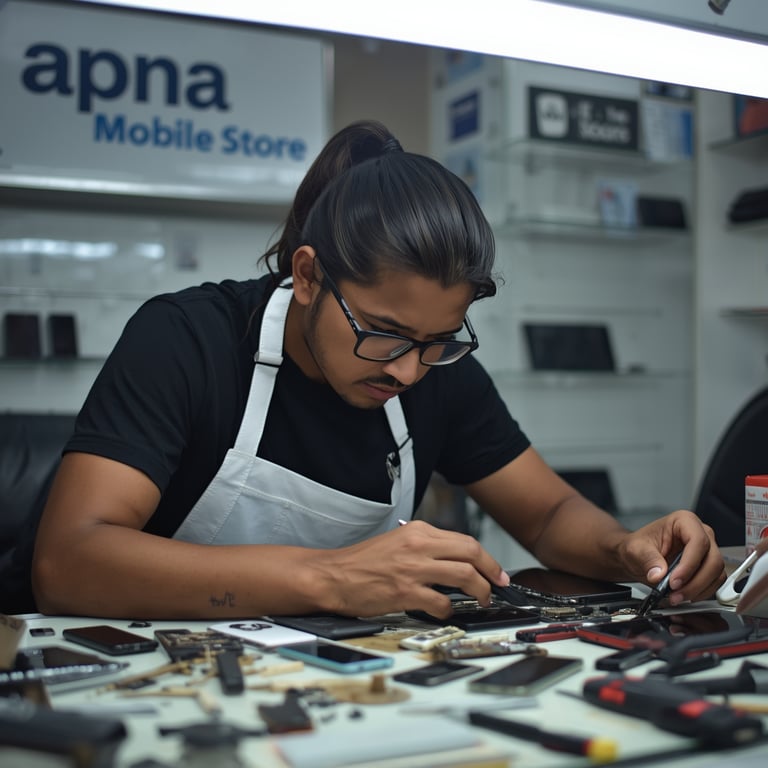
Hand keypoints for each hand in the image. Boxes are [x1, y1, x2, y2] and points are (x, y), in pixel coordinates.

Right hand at [311, 520, 510, 617]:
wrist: (334, 575)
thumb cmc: (362, 562)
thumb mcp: (398, 541)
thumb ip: (427, 547)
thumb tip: (457, 561)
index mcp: (418, 531)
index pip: (465, 540)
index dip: (487, 558)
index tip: (496, 571)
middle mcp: (419, 545)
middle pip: (471, 553)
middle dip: (492, 571)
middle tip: (499, 585)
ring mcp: (413, 569)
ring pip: (464, 576)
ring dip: (480, 591)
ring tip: (481, 600)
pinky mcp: (406, 592)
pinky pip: (442, 602)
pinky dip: (448, 609)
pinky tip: (442, 610)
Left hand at [617, 509, 725, 604]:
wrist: (638, 556)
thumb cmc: (639, 546)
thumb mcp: (636, 549)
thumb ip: (647, 559)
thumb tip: (659, 574)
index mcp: (684, 521)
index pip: (698, 541)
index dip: (689, 564)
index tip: (674, 581)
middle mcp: (701, 533)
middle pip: (713, 559)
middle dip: (695, 582)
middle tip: (675, 593)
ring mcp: (707, 550)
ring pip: (717, 573)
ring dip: (698, 590)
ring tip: (676, 597)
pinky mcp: (708, 567)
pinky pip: (714, 583)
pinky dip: (701, 593)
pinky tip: (684, 596)